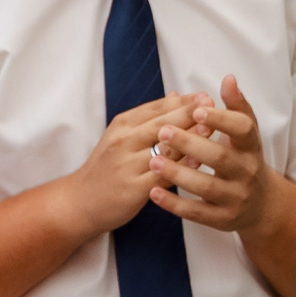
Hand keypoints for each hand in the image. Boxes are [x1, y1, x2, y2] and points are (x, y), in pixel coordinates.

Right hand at [68, 92, 207, 232]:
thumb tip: (176, 96)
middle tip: (215, 107)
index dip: (184, 102)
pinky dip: (182, 167)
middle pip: (164, 123)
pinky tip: (199, 161)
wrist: (80, 201)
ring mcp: (128, 164)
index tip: (207, 97)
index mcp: (122, 125)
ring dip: (191, 138)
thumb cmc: (105, 168)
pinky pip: (163, 175)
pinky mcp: (134, 188)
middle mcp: (124, 141)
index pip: (158, 108)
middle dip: (191, 114)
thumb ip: (149, 117)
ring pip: (166, 148)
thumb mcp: (121, 135)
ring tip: (213, 130)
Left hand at [146, 76, 274, 231]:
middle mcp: (246, 172)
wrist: (261, 205)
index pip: (243, 129)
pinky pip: (197, 213)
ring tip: (153, 161)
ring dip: (178, 174)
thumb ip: (236, 106)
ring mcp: (235, 197)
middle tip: (163, 132)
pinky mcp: (222, 219)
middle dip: (191, 144)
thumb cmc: (243, 159)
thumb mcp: (245, 134)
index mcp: (250, 146)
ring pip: (206, 186)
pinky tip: (153, 193)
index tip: (197, 110)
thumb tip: (228, 78)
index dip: (221, 120)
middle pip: (220, 157)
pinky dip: (175, 204)